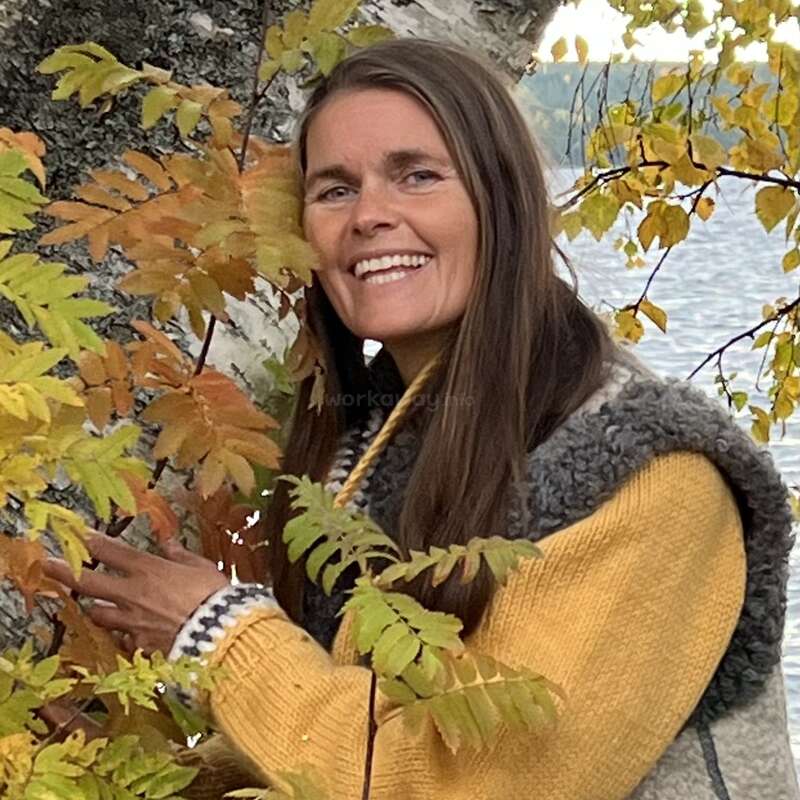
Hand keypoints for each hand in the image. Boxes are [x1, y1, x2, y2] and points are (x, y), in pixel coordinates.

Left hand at [43, 534, 229, 656]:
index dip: (91, 541)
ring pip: (98, 614)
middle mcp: (133, 595)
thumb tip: (168, 541)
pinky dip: (123, 636)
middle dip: (63, 571)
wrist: (220, 635)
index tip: (78, 535)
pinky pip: (122, 640)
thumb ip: (180, 555)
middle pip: (87, 582)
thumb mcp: (201, 567)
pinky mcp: (138, 647)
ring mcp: (131, 623)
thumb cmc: (216, 597)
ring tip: (93, 606)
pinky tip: (128, 635)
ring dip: (95, 608)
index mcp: (149, 570)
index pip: (110, 551)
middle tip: (46, 564)